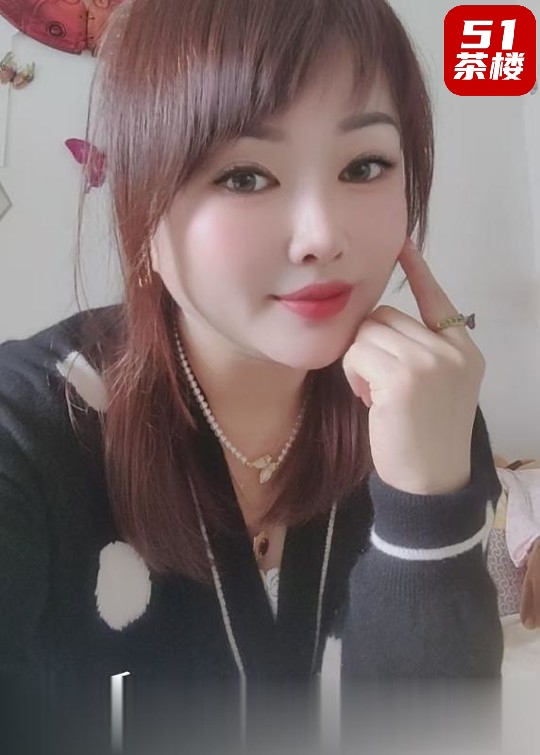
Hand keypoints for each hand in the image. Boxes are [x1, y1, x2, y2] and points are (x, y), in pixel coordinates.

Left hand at [342, 238, 485, 495]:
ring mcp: (431, 362)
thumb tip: (378, 320)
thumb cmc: (423, 438)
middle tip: (379, 385)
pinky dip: (353, 375)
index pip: (437, 300)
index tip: (402, 243)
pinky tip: (370, 402)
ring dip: (360, 361)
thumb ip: (420, 351)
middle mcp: (452, 351)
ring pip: (367, 331)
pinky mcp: (403, 377)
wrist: (430, 483)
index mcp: (464, 351)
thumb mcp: (435, 387)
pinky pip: (356, 353)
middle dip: (371, 345)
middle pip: (386, 315)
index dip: (417, 271)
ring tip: (376, 395)